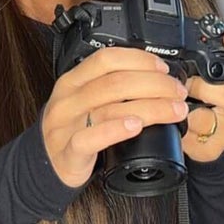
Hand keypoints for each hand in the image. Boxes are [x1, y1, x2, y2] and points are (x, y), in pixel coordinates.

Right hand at [41, 47, 190, 186]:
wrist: (46, 164)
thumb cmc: (72, 128)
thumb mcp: (84, 99)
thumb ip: (109, 86)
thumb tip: (156, 77)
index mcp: (73, 80)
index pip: (106, 59)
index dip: (139, 59)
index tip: (164, 68)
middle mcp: (68, 99)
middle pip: (115, 82)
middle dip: (155, 84)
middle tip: (178, 92)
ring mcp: (66, 125)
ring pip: (110, 108)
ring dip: (151, 108)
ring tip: (174, 110)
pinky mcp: (68, 152)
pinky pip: (90, 138)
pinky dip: (116, 130)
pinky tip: (136, 126)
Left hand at [182, 28, 223, 162]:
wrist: (190, 134)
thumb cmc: (190, 96)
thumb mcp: (191, 73)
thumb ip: (191, 58)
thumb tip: (174, 39)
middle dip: (210, 90)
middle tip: (188, 84)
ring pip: (221, 122)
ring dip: (194, 113)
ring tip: (177, 106)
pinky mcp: (213, 148)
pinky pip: (202, 142)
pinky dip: (185, 132)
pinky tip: (176, 125)